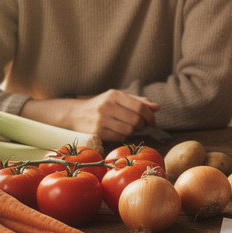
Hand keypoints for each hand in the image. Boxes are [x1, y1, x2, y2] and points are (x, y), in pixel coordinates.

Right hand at [23, 90, 158, 142]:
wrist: (74, 115)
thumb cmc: (101, 106)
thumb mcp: (117, 99)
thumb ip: (138, 102)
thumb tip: (157, 107)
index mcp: (114, 95)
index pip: (141, 106)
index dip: (150, 116)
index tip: (153, 122)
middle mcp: (107, 105)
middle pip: (136, 120)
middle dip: (142, 125)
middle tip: (140, 126)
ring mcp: (101, 119)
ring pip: (129, 130)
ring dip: (132, 132)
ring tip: (128, 128)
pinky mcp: (97, 132)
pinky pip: (119, 138)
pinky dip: (123, 137)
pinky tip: (118, 132)